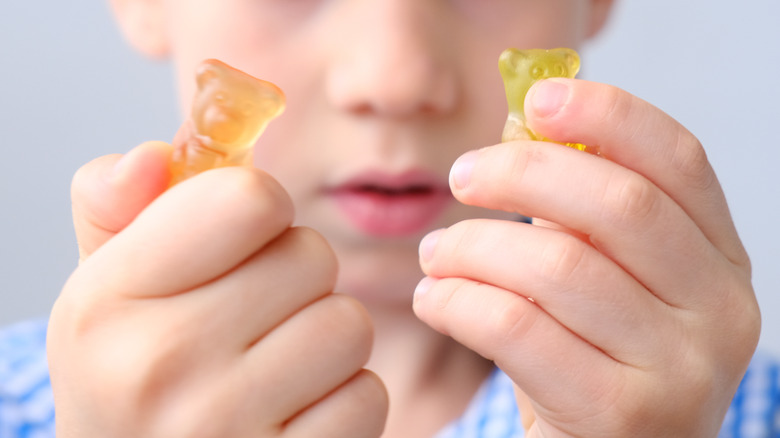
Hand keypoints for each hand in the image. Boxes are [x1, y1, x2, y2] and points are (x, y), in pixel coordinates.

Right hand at [48, 142, 387, 437]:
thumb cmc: (129, 373)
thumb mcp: (102, 289)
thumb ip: (115, 209)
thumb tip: (152, 156)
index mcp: (109, 299)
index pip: (247, 200)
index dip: (260, 206)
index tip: (243, 233)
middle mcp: (162, 364)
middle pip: (312, 255)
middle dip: (295, 274)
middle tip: (255, 310)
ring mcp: (226, 427)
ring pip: (350, 324)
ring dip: (324, 336)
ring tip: (276, 362)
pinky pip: (367, 395)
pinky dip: (343, 397)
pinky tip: (295, 411)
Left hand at [413, 79, 759, 436]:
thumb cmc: (595, 356)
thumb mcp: (607, 280)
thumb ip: (581, 213)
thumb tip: (522, 128)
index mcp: (721, 260)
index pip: (678, 160)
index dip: (607, 116)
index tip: (538, 97)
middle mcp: (720, 311)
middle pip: (618, 204)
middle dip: (521, 173)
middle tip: (462, 175)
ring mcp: (679, 368)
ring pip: (557, 266)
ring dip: (472, 247)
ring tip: (435, 252)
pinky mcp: (619, 413)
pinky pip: (517, 329)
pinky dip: (458, 301)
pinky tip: (437, 297)